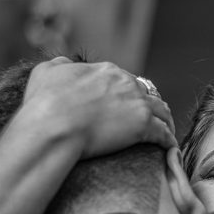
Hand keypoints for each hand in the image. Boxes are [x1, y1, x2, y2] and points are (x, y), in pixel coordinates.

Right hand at [21, 57, 176, 158]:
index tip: (126, 105)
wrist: (52, 127)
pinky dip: (168, 140)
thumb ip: (60, 65)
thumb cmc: (43, 103)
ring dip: (165, 121)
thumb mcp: (46, 72)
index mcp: (106, 71)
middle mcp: (126, 83)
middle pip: (146, 93)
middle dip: (148, 104)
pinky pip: (164, 134)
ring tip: (166, 133)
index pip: (124, 80)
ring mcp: (137, 104)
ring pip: (162, 111)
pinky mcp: (144, 126)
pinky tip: (170, 149)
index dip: (126, 93)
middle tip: (149, 119)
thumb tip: (66, 64)